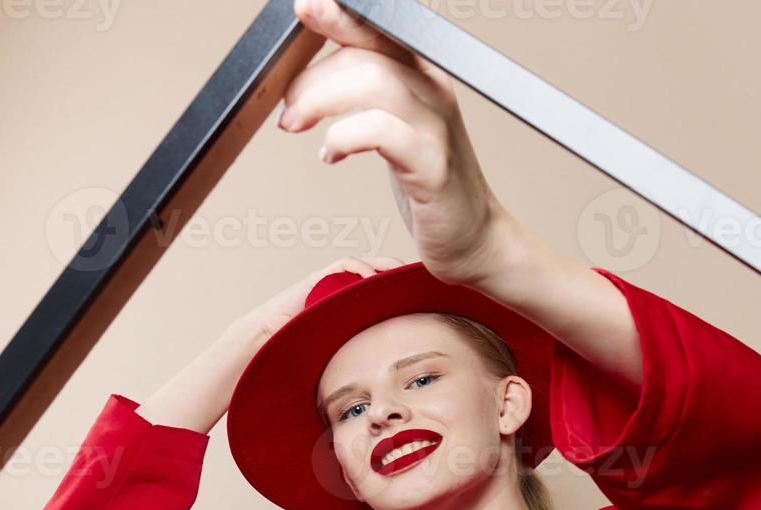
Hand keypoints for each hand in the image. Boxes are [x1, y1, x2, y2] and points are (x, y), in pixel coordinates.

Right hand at [225, 255, 403, 342]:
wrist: (270, 338)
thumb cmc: (303, 345)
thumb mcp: (343, 344)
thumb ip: (361, 347)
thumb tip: (388, 368)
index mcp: (351, 302)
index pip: (381, 287)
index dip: (400, 286)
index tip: (420, 292)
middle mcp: (342, 288)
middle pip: (377, 271)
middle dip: (397, 271)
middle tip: (417, 276)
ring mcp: (330, 281)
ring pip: (363, 264)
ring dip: (383, 264)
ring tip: (400, 270)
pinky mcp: (318, 278)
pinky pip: (343, 265)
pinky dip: (359, 267)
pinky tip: (371, 275)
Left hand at [279, 0, 512, 286]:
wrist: (473, 235)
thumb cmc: (428, 179)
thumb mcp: (394, 123)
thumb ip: (362, 88)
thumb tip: (307, 70)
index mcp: (423, 73)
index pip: (377, 28)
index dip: (339, 16)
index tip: (303, 10)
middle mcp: (434, 90)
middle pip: (366, 54)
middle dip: (311, 77)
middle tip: (286, 108)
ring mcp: (436, 126)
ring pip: (374, 82)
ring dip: (320, 100)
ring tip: (296, 124)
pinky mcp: (433, 164)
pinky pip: (381, 131)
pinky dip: (343, 138)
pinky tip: (330, 155)